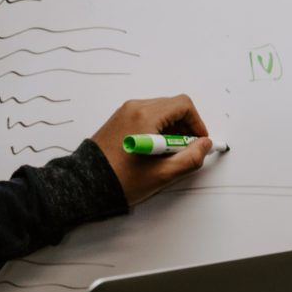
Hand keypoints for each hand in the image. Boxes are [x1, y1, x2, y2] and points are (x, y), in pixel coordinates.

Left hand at [89, 95, 214, 205]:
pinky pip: (146, 117)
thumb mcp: (162, 174)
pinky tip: (155, 151)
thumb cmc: (121, 180)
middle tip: (186, 150)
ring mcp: (125, 112)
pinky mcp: (119, 120)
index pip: (183, 106)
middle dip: (185, 127)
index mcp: (145, 116)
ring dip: (172, 129)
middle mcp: (135, 108)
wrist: (86, 185)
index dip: (197, 123)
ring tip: (168, 154)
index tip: (199, 141)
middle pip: (172, 107)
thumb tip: (204, 145)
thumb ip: (190, 158)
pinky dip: (158, 129)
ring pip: (160, 112)